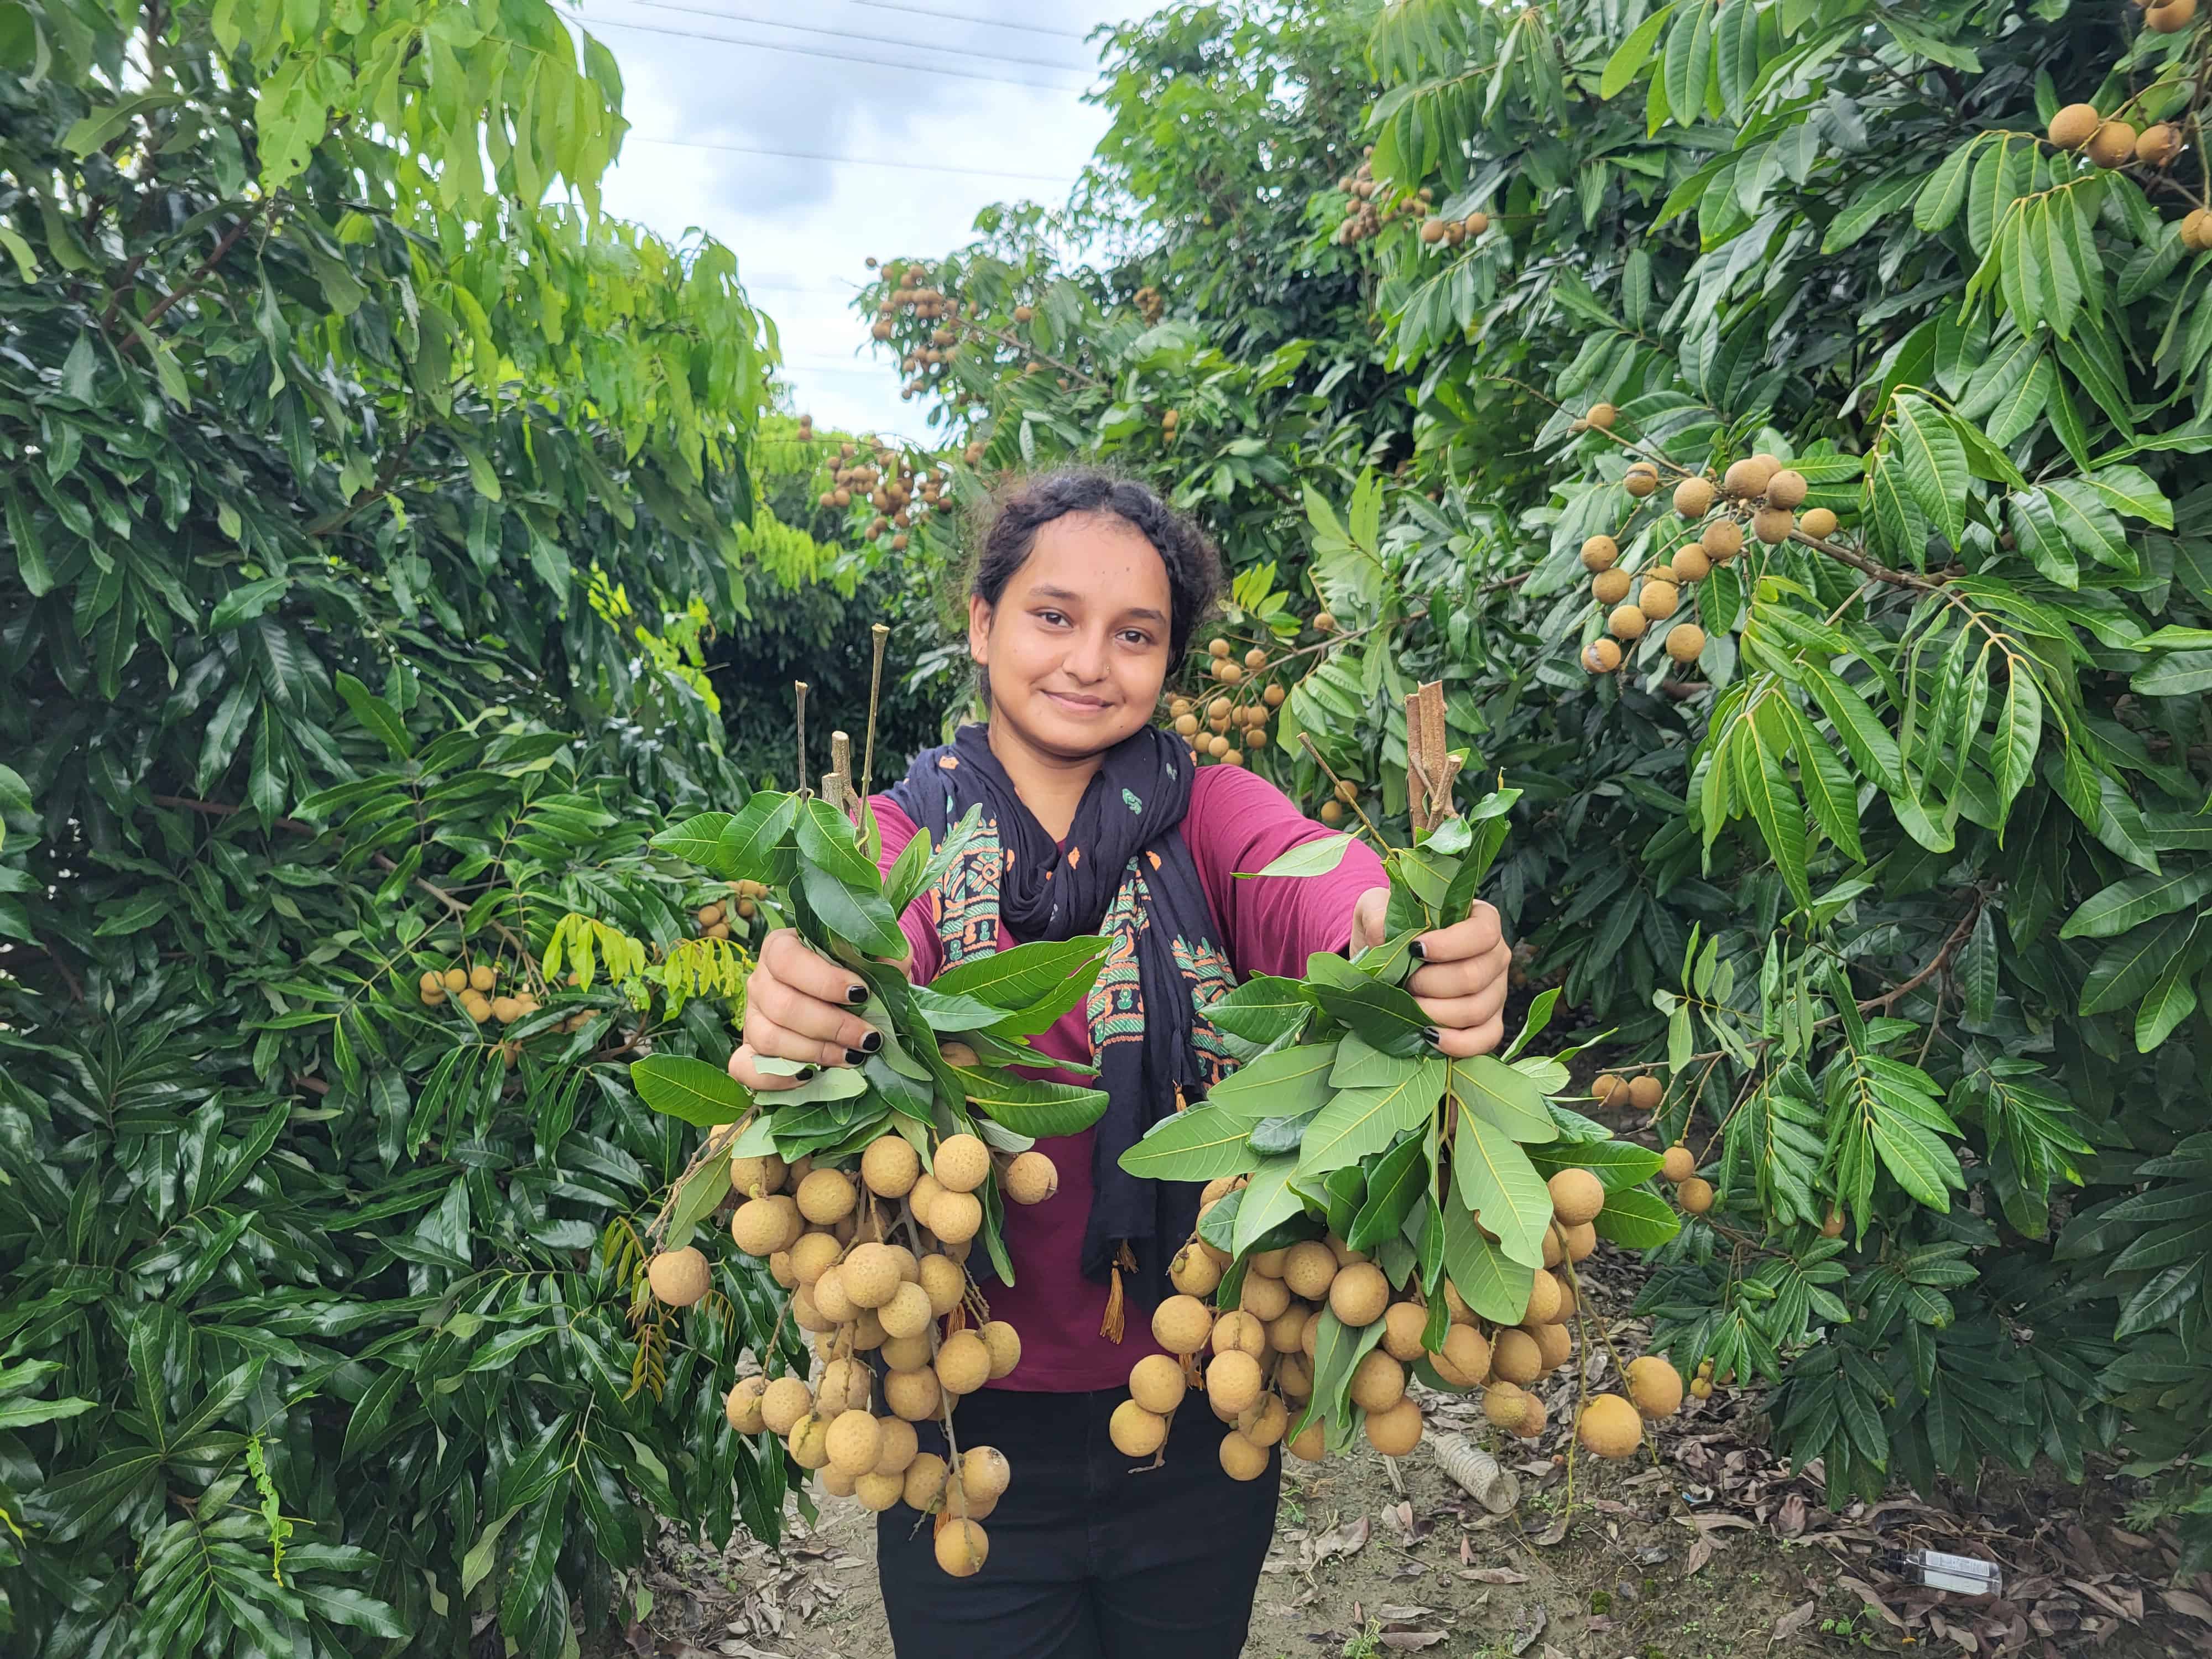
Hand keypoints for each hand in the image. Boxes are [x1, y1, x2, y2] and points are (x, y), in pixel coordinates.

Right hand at [727, 929, 894, 1090]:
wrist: (844, 1001)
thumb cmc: (855, 975)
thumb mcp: (874, 961)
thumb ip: (884, 957)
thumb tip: (894, 959)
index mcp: (781, 948)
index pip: (788, 960)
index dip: (824, 980)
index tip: (861, 993)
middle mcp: (760, 980)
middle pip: (782, 1005)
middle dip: (832, 1026)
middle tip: (868, 1038)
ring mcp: (752, 1016)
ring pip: (769, 1038)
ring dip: (815, 1052)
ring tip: (852, 1057)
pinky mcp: (750, 1049)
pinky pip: (745, 1067)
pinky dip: (774, 1078)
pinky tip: (810, 1076)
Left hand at [1350, 889, 1513, 1057]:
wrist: (1387, 960)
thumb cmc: (1390, 926)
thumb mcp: (1377, 909)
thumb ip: (1379, 915)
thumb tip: (1384, 936)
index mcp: (1481, 920)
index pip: (1483, 933)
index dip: (1450, 945)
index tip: (1416, 949)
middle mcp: (1495, 956)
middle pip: (1475, 977)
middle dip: (1431, 984)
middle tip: (1404, 983)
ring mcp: (1496, 991)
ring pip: (1477, 1010)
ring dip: (1436, 1013)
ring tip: (1407, 1007)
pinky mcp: (1488, 1022)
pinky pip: (1486, 1039)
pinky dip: (1458, 1043)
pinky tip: (1428, 1036)